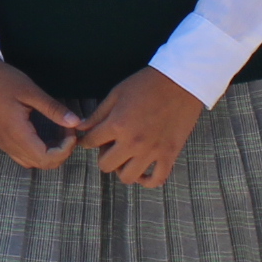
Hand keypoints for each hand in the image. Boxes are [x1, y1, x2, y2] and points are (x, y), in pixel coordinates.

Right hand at [0, 57, 83, 169]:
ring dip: (51, 153)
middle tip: (68, 130)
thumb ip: (53, 109)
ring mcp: (4, 144)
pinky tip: (45, 134)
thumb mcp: (31, 91)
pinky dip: (39, 151)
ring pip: (33, 163)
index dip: (65, 150)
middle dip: (61, 152)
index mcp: (17, 133)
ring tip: (59, 133)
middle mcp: (9, 144)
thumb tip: (76, 122)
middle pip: (42, 164)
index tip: (71, 131)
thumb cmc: (3, 81)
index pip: (47, 158)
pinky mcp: (3, 141)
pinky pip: (24, 156)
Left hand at [74, 66, 204, 186]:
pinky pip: (156, 180)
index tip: (91, 139)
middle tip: (111, 147)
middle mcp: (132, 142)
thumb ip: (98, 114)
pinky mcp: (169, 155)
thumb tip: (80, 128)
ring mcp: (152, 151)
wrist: (181, 82)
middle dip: (104, 156)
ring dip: (122, 169)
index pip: (90, 142)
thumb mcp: (117, 93)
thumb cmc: (147, 84)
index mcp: (117, 124)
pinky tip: (143, 172)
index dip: (87, 140)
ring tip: (126, 159)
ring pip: (127, 177)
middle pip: (105, 165)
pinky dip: (147, 180)